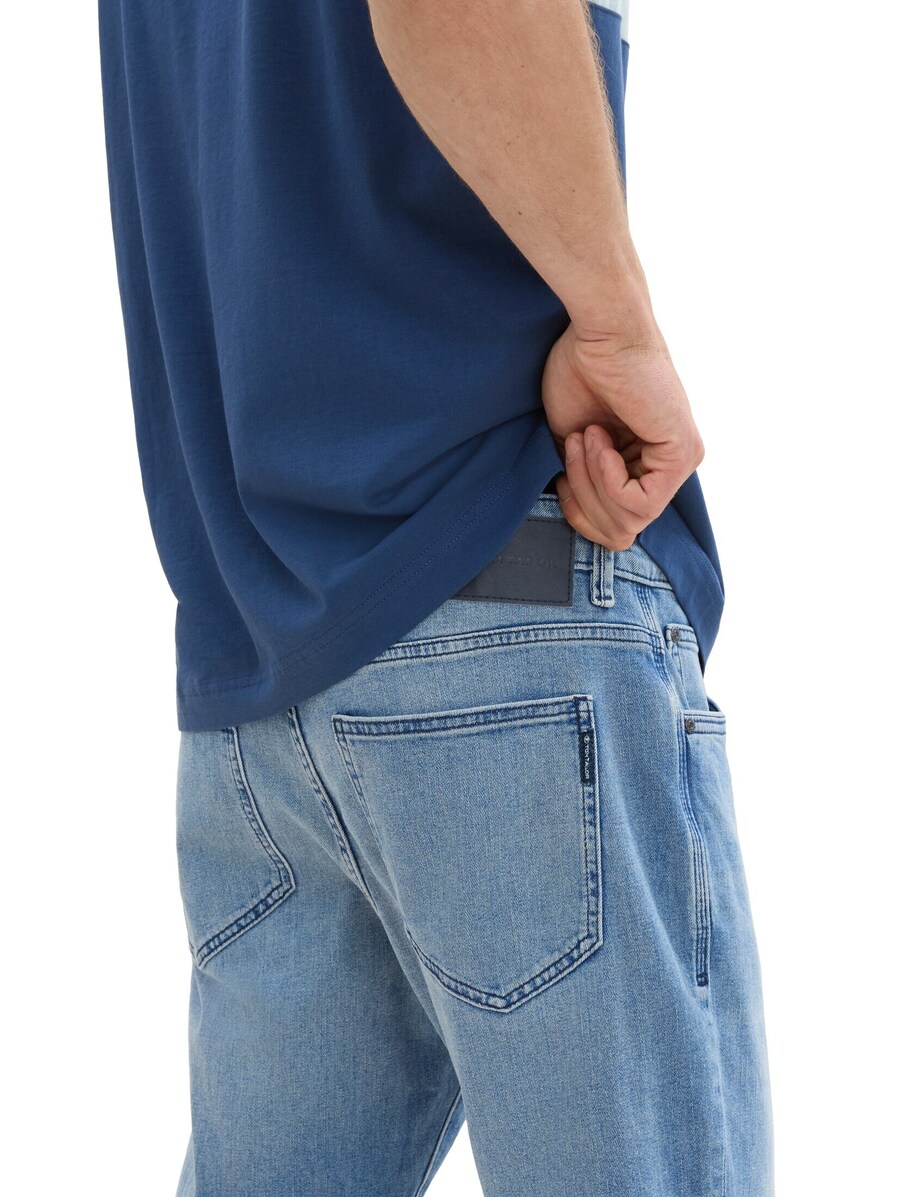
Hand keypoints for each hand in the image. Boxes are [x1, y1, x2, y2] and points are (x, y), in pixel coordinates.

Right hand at [541, 318, 704, 549]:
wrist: (597, 334)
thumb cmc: (581, 372)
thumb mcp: (574, 445)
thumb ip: (584, 482)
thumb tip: (582, 517)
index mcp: (643, 465)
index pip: (617, 527)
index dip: (579, 513)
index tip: (560, 474)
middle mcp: (668, 467)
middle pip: (621, 531)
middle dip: (583, 498)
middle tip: (573, 446)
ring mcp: (681, 461)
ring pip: (629, 521)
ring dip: (591, 481)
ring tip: (587, 435)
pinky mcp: (683, 453)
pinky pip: (639, 503)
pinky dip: (607, 478)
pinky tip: (600, 437)